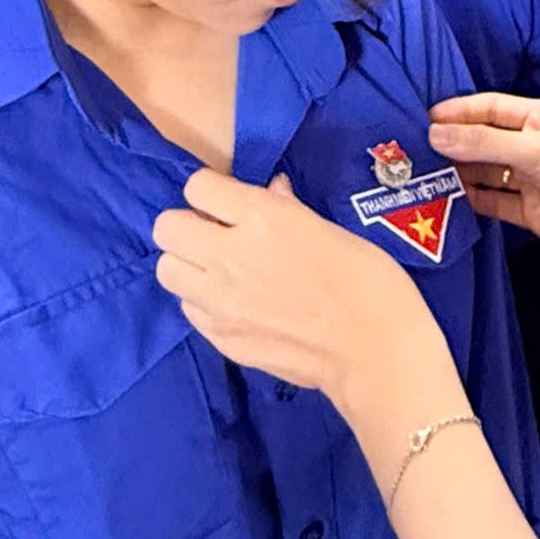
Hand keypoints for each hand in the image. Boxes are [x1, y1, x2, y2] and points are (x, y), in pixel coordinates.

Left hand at [154, 170, 439, 405]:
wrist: (373, 352)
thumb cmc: (367, 280)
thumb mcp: (329, 229)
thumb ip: (287, 209)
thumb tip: (271, 192)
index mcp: (262, 217)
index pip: (197, 186)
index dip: (212, 191)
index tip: (228, 203)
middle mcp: (229, 254)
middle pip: (167, 227)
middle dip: (188, 225)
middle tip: (215, 235)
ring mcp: (220, 301)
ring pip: (166, 269)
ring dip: (187, 264)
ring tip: (217, 270)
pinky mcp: (220, 337)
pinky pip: (189, 308)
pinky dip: (202, 301)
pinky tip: (233, 304)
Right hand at [427, 92, 539, 275]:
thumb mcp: (532, 149)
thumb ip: (482, 142)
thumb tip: (436, 133)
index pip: (491, 107)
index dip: (458, 111)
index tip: (424, 118)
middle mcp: (535, 144)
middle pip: (485, 139)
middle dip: (454, 143)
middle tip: (414, 148)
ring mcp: (532, 178)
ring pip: (487, 172)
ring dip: (459, 172)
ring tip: (422, 174)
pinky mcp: (530, 210)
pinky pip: (494, 201)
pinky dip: (472, 199)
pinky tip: (446, 199)